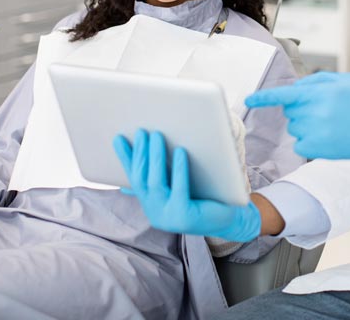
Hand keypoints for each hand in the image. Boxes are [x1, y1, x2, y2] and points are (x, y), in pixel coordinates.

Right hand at [113, 130, 260, 241]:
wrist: (232, 219)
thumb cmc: (206, 197)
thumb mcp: (180, 185)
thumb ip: (164, 174)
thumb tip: (148, 152)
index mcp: (151, 204)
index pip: (133, 178)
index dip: (125, 158)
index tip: (117, 138)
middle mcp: (155, 212)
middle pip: (142, 179)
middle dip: (140, 153)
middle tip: (141, 131)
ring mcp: (168, 217)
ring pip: (156, 183)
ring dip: (155, 157)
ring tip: (157, 135)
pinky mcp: (185, 217)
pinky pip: (179, 189)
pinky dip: (179, 169)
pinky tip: (181, 151)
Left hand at [245, 72, 349, 159]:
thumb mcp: (345, 80)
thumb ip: (317, 80)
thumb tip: (296, 88)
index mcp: (320, 92)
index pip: (284, 95)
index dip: (263, 97)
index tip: (248, 100)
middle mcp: (315, 112)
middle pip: (290, 111)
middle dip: (301, 107)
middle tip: (326, 109)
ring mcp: (317, 132)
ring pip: (296, 128)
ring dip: (308, 124)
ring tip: (334, 123)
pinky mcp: (320, 150)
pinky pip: (301, 145)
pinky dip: (310, 141)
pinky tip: (330, 137)